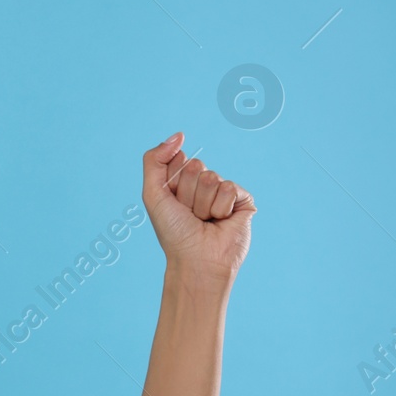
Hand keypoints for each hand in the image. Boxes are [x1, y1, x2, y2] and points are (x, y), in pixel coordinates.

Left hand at [142, 132, 255, 283]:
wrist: (197, 260)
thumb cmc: (173, 232)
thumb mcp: (152, 194)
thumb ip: (154, 160)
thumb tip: (179, 135)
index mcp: (180, 182)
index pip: (178, 160)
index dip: (172, 182)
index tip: (172, 201)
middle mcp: (201, 185)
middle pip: (195, 166)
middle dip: (187, 193)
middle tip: (189, 215)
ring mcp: (222, 192)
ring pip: (211, 177)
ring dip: (202, 203)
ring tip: (203, 221)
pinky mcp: (242, 201)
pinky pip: (230, 187)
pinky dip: (221, 207)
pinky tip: (220, 221)